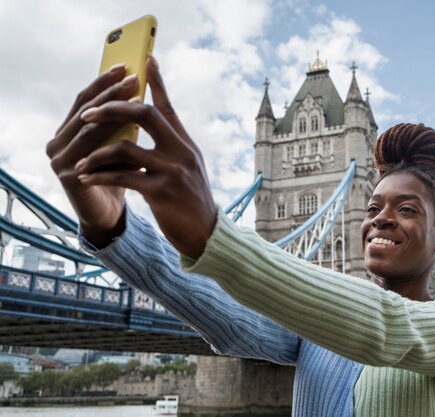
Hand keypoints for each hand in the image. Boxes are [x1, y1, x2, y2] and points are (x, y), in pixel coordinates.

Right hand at [47, 64, 139, 247]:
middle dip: (111, 92)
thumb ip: (124, 123)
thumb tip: (146, 89)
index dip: (104, 82)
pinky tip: (134, 134)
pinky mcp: (69, 178)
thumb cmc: (119, 178)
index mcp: (67, 132)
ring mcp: (59, 160)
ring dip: (114, 112)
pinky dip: (114, 142)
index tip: (126, 65)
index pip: (86, 100)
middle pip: (86, 111)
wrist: (110, 216)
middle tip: (133, 77)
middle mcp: (57, 143)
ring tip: (137, 98)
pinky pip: (93, 155)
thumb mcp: (123, 145)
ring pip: (90, 130)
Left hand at [72, 56, 217, 258]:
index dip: (157, 81)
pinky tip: (87, 177)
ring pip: (126, 147)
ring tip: (82, 161)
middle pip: (145, 114)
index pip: (168, 106)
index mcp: (186, 144)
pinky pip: (123, 177)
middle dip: (112, 108)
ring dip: (98, 152)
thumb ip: (171, 147)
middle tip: (88, 114)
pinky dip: (101, 176)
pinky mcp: (162, 192)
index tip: (147, 59)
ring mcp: (172, 171)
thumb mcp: (188, 168)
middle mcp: (181, 152)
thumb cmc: (192, 200)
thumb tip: (150, 130)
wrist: (207, 234)